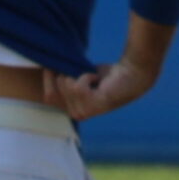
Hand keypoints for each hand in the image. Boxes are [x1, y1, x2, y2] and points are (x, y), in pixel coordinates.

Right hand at [43, 56, 159, 121]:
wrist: (131, 75)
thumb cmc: (108, 75)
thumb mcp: (80, 76)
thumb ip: (65, 77)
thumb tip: (47, 64)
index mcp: (73, 110)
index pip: (48, 96)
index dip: (49, 77)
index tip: (56, 66)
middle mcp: (77, 115)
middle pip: (56, 87)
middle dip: (69, 73)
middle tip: (87, 75)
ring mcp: (83, 112)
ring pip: (66, 84)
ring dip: (81, 74)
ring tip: (95, 79)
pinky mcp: (91, 105)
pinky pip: (76, 84)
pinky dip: (88, 75)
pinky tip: (99, 81)